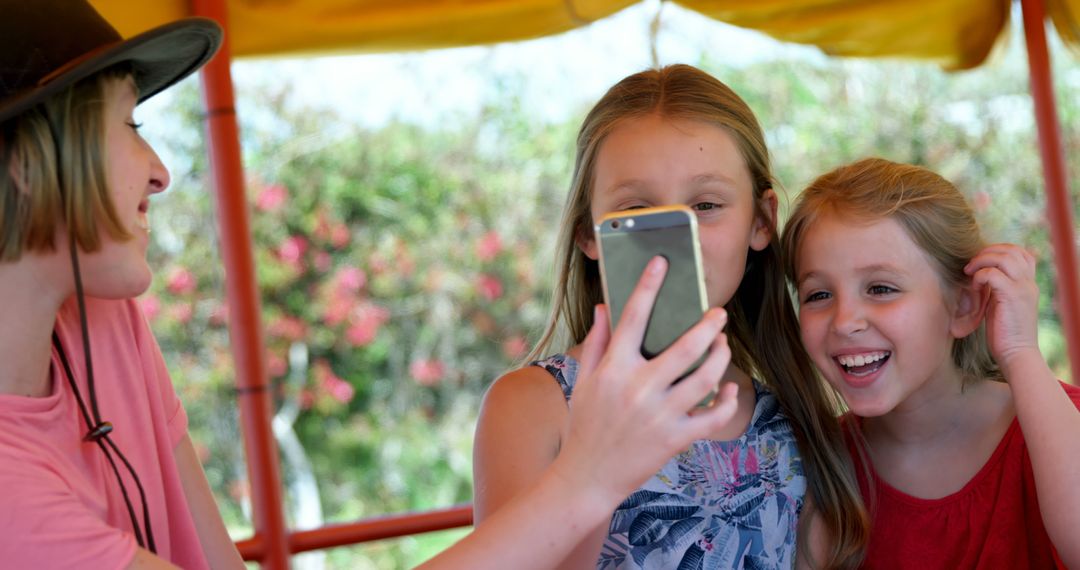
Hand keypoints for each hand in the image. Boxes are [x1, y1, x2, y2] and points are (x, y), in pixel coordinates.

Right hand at [548, 256, 738, 507]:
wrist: (586, 477)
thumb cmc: (584, 425)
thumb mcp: (583, 382)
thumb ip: (595, 343)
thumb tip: (605, 308)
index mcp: (613, 369)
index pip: (633, 317)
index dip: (648, 286)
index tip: (662, 263)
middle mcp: (638, 388)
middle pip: (685, 347)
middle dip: (708, 325)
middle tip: (719, 314)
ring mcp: (659, 415)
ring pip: (705, 378)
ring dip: (721, 357)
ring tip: (723, 346)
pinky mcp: (675, 439)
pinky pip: (712, 416)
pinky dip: (726, 400)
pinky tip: (728, 387)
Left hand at [964, 243, 1040, 368]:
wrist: (1016, 354)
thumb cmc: (1005, 333)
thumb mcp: (1002, 304)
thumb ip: (998, 288)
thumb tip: (980, 276)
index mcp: (1028, 283)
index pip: (1021, 253)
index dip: (999, 250)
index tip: (981, 261)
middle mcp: (1029, 283)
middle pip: (1012, 250)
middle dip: (987, 252)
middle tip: (971, 265)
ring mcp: (1023, 288)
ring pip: (1003, 257)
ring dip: (982, 262)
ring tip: (970, 274)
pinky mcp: (1013, 296)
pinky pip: (993, 274)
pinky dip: (980, 277)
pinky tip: (974, 289)